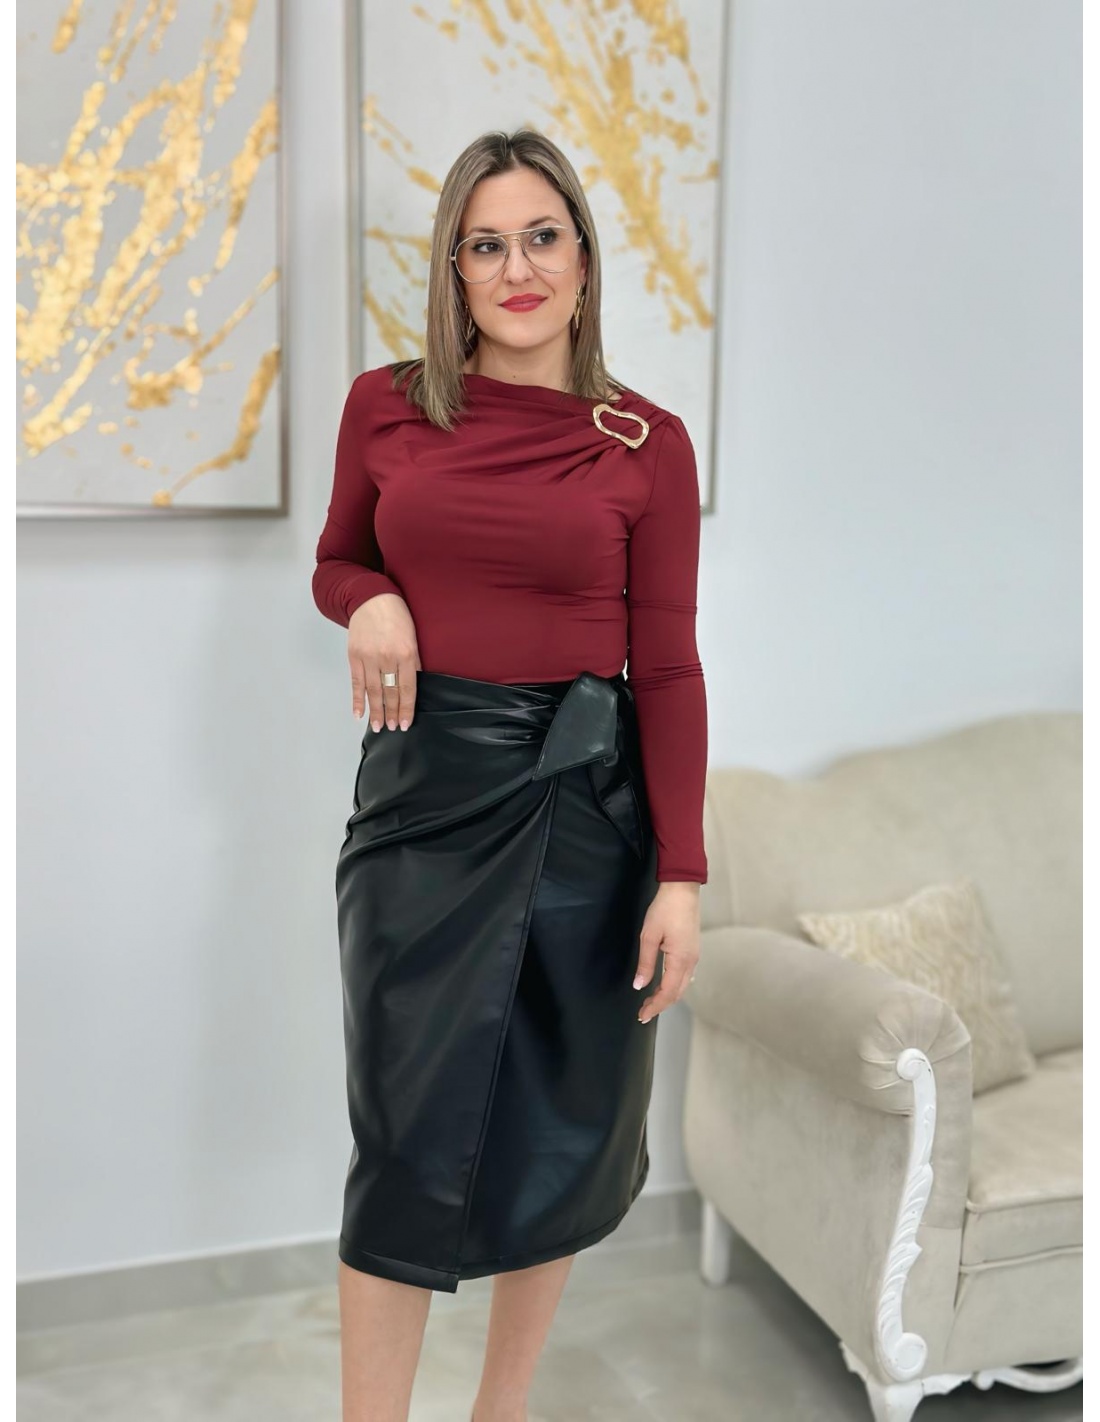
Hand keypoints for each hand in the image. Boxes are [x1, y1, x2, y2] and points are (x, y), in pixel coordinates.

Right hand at [347, 593, 420, 731]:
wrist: (371, 598)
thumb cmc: (397, 616)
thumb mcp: (413, 636)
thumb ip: (413, 661)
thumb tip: (415, 683)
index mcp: (405, 654)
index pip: (407, 688)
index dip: (406, 708)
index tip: (405, 723)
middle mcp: (386, 658)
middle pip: (390, 692)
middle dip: (392, 713)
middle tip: (393, 729)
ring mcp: (368, 658)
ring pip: (373, 691)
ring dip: (376, 711)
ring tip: (379, 727)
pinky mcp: (354, 656)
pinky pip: (356, 682)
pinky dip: (356, 700)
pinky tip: (359, 714)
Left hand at [633, 882, 699, 1023]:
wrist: (682, 890)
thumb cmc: (665, 909)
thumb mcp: (649, 936)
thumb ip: (645, 963)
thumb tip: (639, 985)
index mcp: (680, 960)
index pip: (668, 993)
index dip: (655, 1006)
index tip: (642, 1015)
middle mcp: (691, 962)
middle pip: (677, 993)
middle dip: (660, 1005)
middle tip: (643, 1013)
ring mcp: (694, 956)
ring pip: (682, 985)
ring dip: (667, 996)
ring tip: (651, 1002)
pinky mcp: (693, 950)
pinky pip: (685, 975)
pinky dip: (674, 986)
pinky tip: (665, 986)